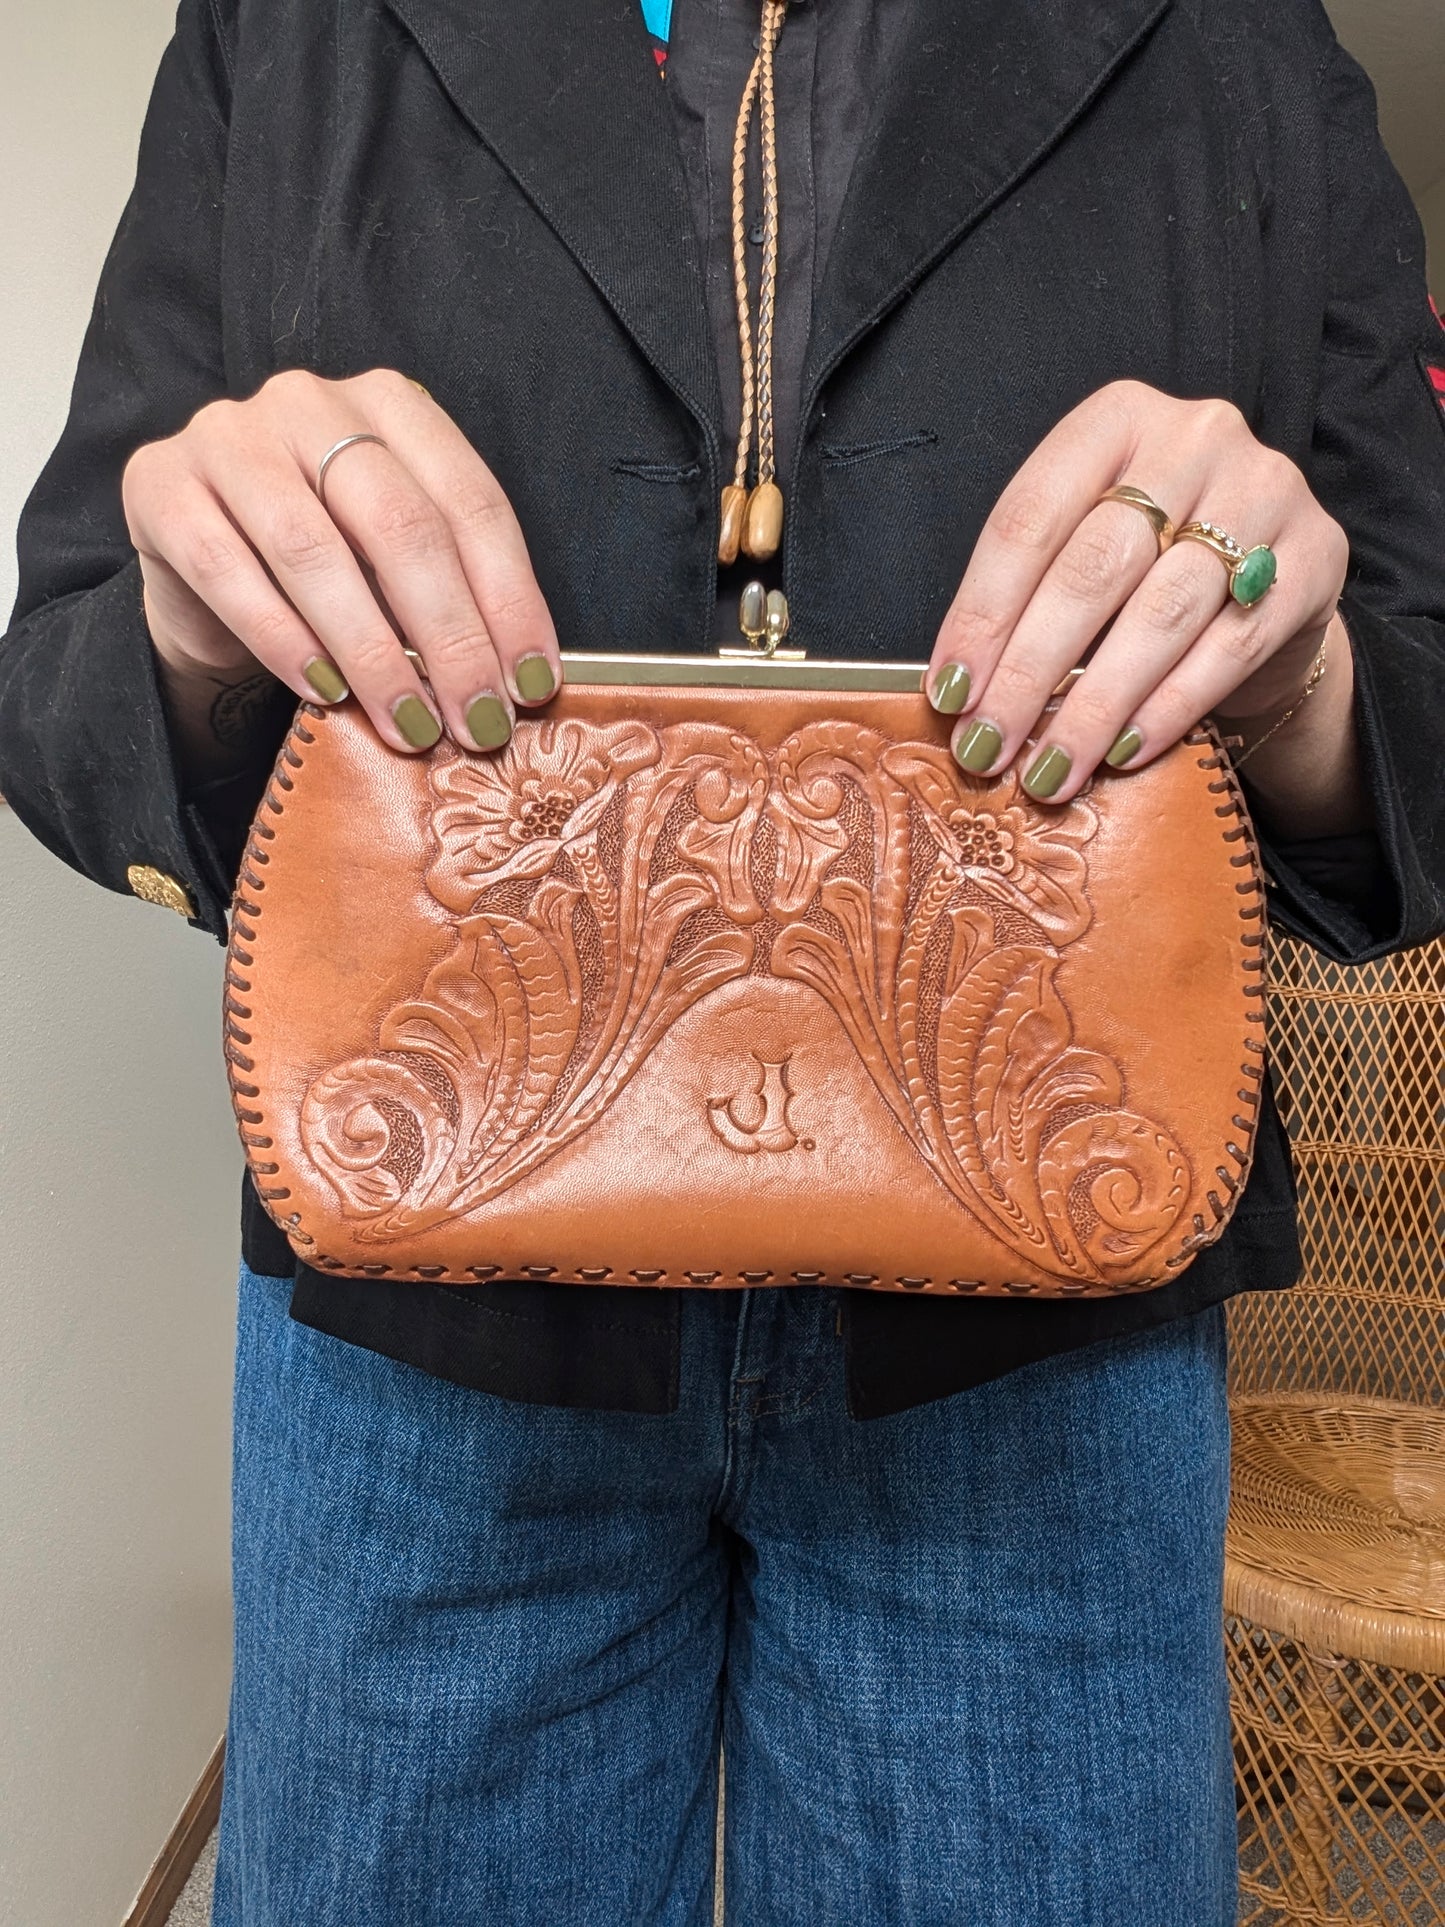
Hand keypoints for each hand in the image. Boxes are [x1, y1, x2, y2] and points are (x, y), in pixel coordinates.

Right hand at [123, 367, 558, 761]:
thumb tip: (517, 682)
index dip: (510, 600)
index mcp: (391, 405)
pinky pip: (226, 570)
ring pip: (314, 551)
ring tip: (410, 725)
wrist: (203, 568)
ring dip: (373, 653)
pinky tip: (326, 694)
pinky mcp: (159, 483)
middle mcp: (309, 403)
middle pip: (400, 525)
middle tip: (477, 721)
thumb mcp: (397, 564)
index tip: (532, 685)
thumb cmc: (325, 566)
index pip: (470, 501)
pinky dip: (284, 640)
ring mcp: (228, 435)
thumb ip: (451, 593)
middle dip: (450, 636)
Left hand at [925, 380, 1350, 802]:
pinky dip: (1168, 709)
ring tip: (1050, 770)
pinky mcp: (1315, 558)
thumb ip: (1029, 596)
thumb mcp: (1084, 546)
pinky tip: (1124, 754)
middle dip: (1030, 671)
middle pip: (1093, 568)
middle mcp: (1195, 437)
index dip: (982, 614)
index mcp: (1115, 419)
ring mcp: (1264, 491)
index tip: (949, 694)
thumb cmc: (1150, 565)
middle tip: (990, 745)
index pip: (1030, 519)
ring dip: (1094, 705)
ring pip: (1161, 613)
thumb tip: (959, 694)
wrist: (1271, 578)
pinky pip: (1229, 647)